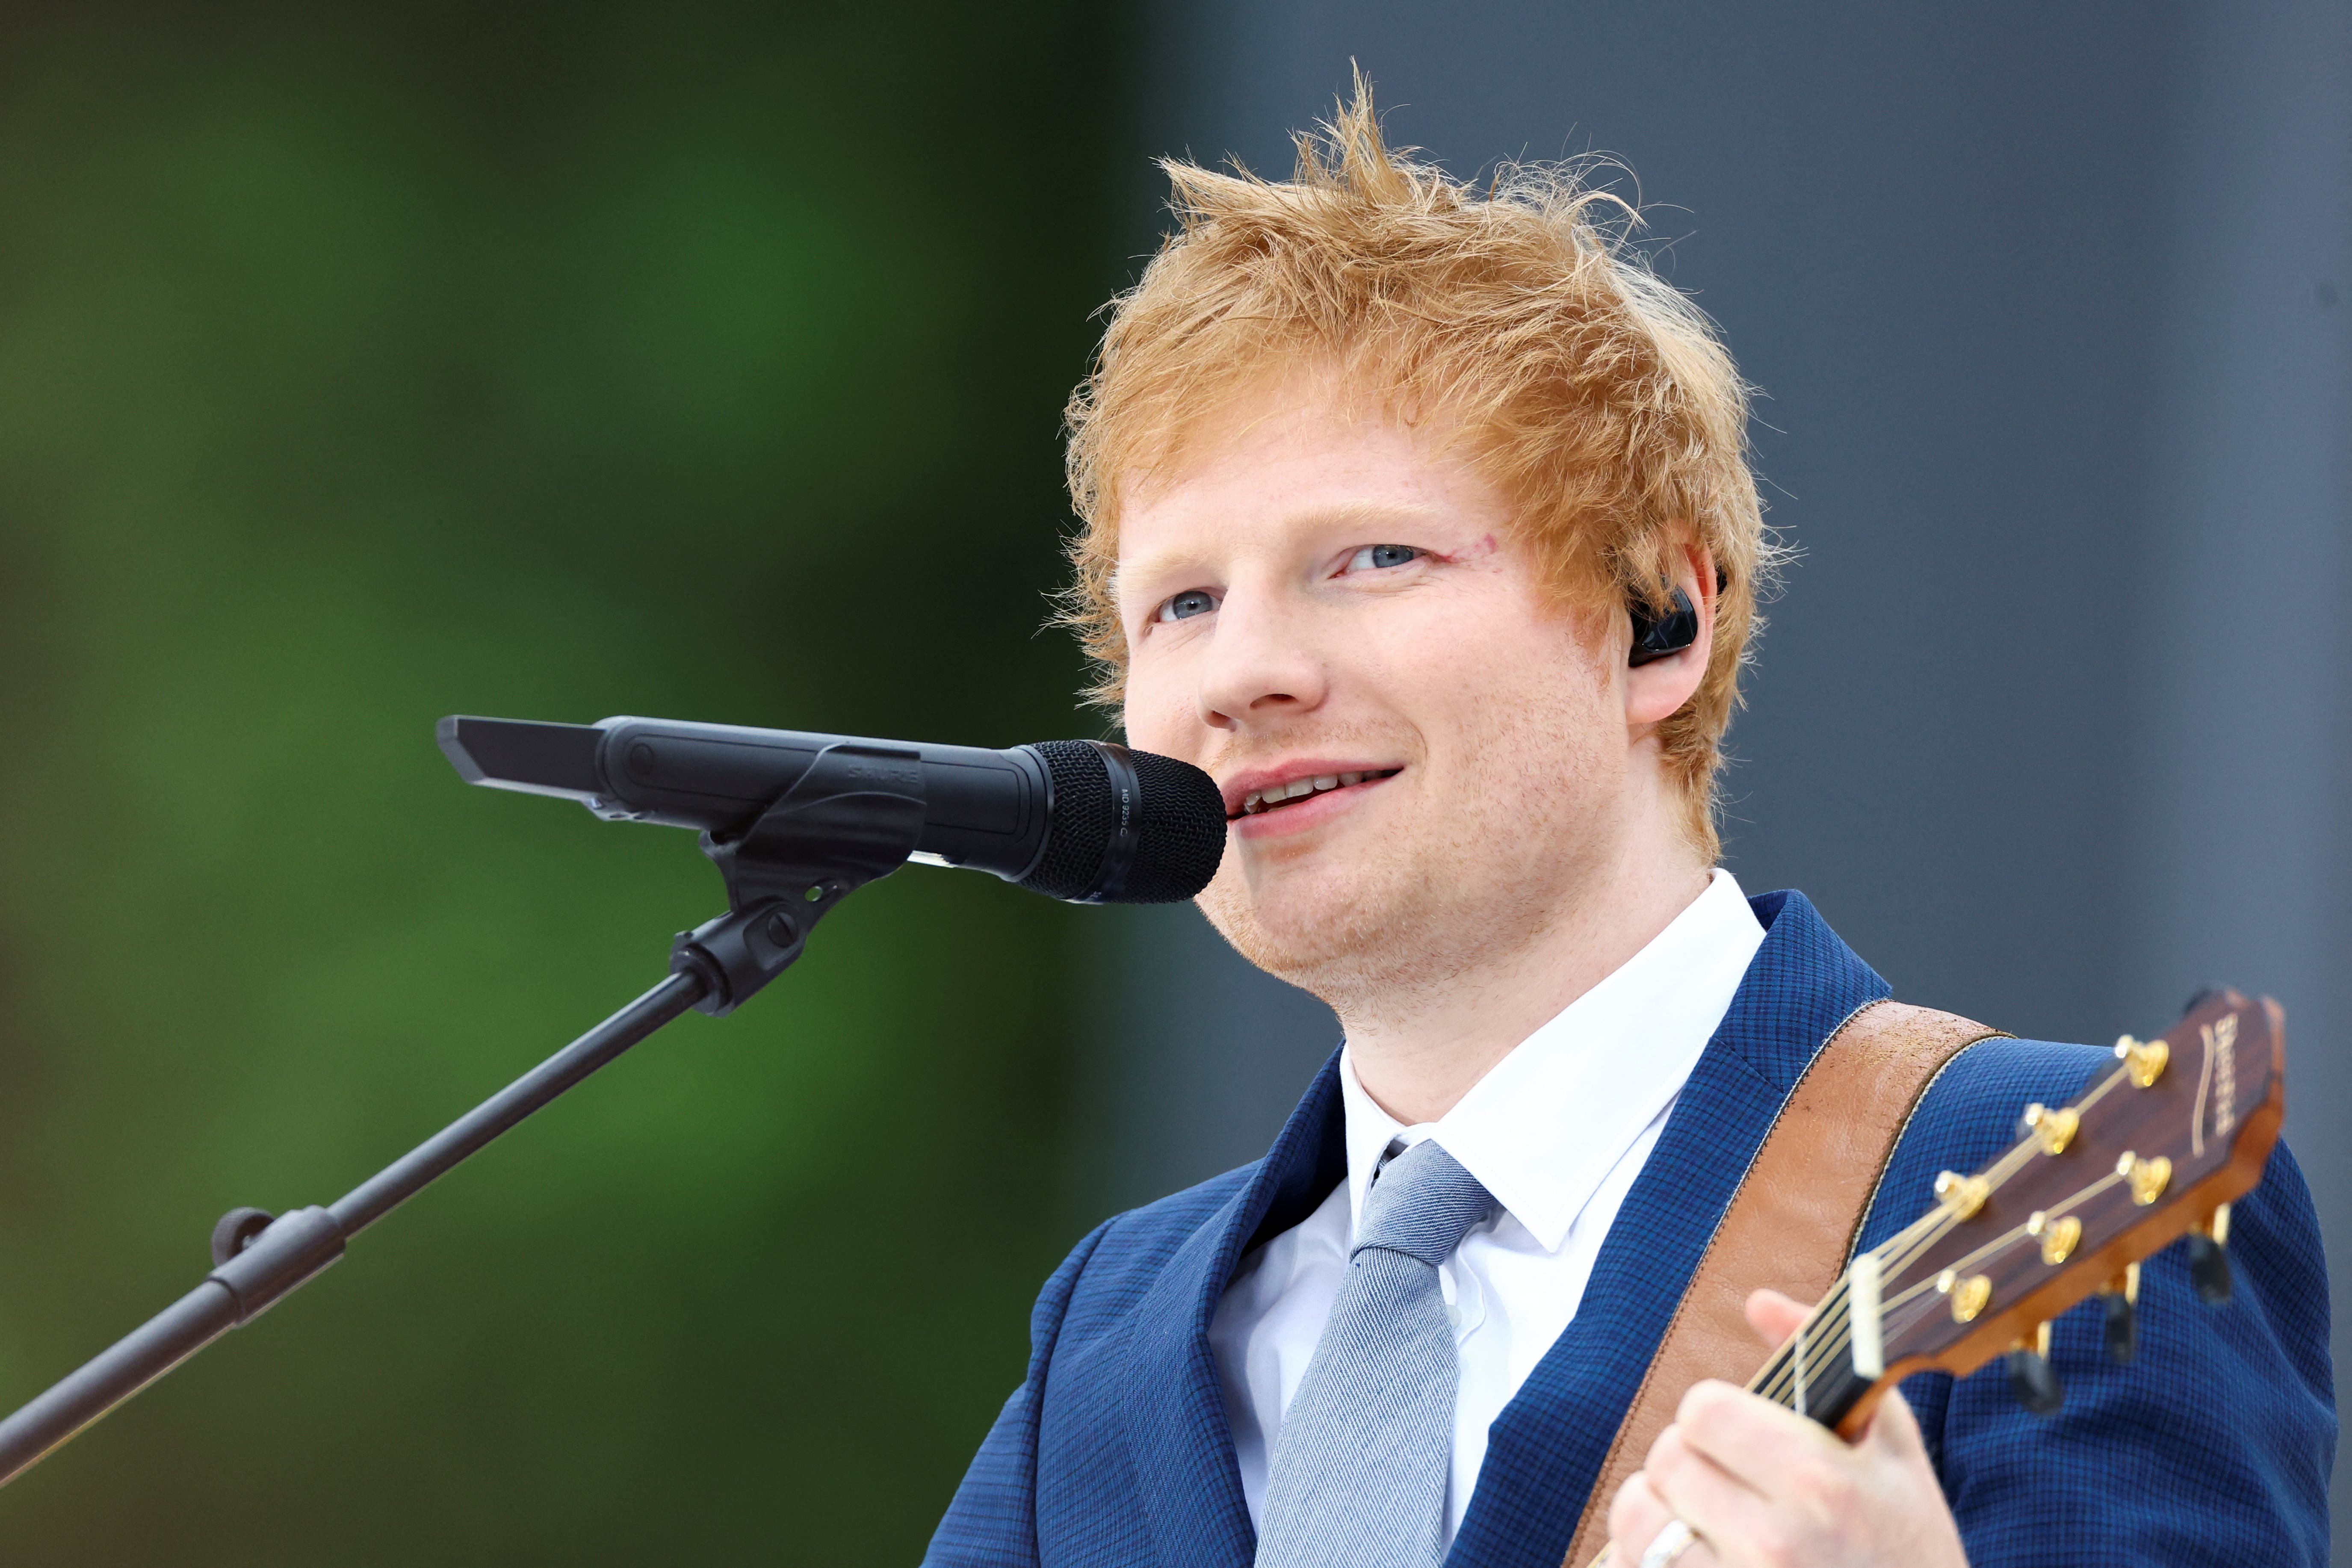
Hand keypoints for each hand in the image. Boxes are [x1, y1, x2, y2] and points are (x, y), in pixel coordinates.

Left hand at [1603, 1289, 1969, 1567]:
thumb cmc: (1908, 1542)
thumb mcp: (1891, 1447)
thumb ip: (1825, 1361)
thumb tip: (1759, 1300)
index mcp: (1820, 1482)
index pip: (1704, 1409)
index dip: (1714, 1414)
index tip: (1738, 1433)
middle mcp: (1776, 1542)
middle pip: (1666, 1460)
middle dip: (1688, 1462)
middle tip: (1723, 1479)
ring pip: (1636, 1520)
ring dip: (1657, 1513)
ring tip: (1699, 1521)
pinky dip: (1643, 1560)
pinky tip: (1687, 1559)